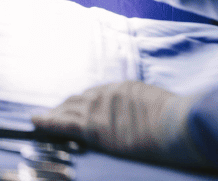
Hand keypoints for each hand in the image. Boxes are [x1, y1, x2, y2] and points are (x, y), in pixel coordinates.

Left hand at [32, 81, 207, 167]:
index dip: (84, 101)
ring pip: (68, 110)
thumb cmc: (181, 119)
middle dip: (66, 106)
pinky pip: (63, 123)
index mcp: (125, 88)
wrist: (180, 124)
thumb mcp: (162, 104)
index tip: (77, 105)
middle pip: (80, 100)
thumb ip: (146, 106)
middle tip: (55, 111)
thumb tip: (149, 115)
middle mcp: (107, 95)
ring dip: (55, 113)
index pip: (97, 95)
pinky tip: (36, 120)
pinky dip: (47, 121)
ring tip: (43, 117)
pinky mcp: (94, 128)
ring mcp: (99, 110)